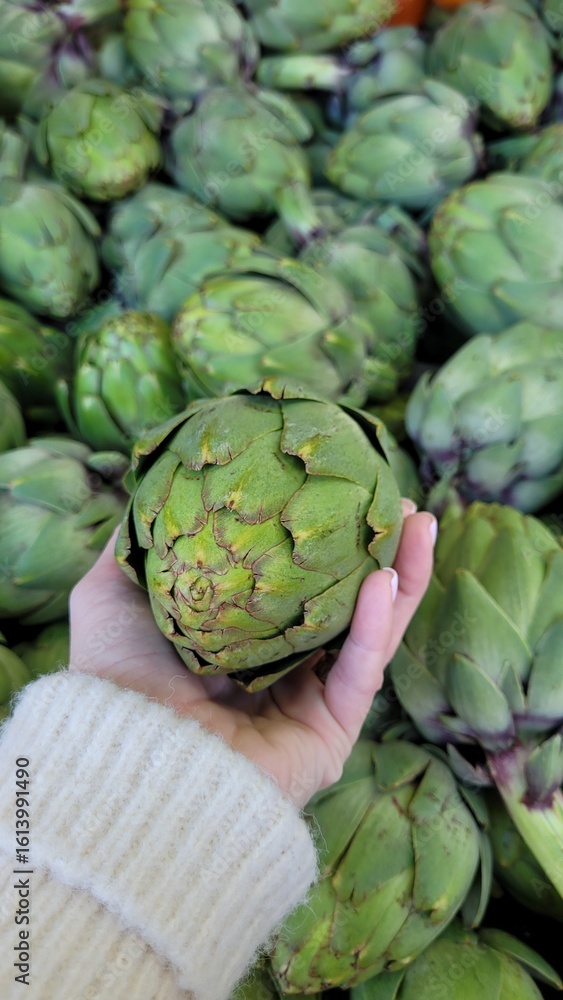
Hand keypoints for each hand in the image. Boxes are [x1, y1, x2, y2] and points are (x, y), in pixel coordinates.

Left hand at [69, 500, 435, 806]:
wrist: (127, 757)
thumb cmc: (116, 677)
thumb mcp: (112, 594)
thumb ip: (136, 547)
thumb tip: (155, 493)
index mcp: (236, 638)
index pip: (294, 581)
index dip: (321, 537)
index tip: (341, 488)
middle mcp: (277, 668)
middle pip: (345, 602)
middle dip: (378, 552)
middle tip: (398, 503)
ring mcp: (307, 702)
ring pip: (371, 633)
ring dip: (402, 580)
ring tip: (421, 526)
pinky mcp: (328, 733)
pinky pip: (362, 672)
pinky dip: (378, 627)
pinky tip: (388, 580)